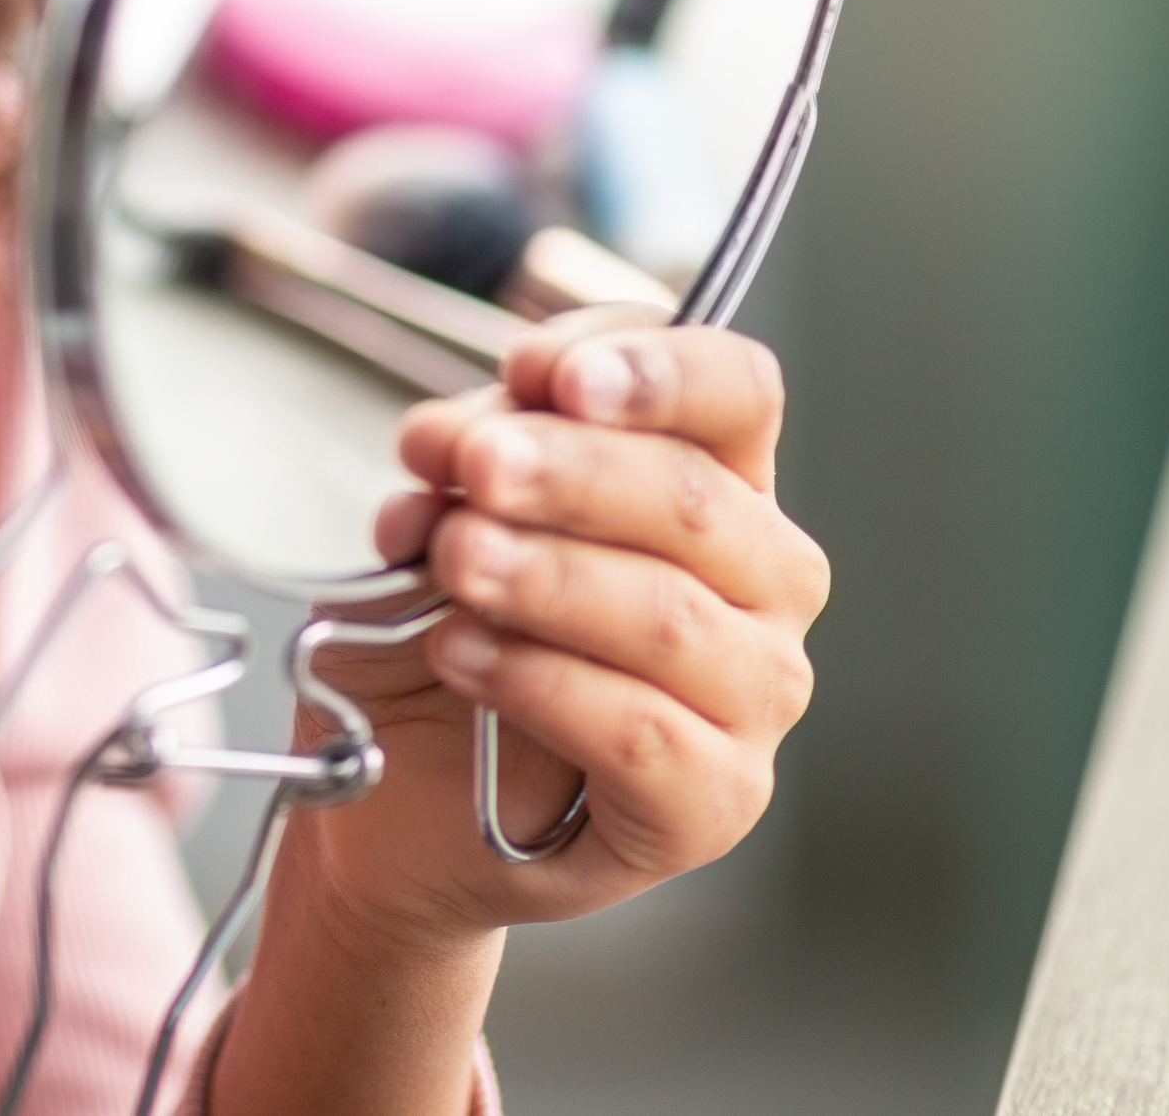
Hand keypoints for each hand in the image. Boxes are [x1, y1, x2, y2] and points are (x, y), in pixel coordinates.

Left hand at [214, 319, 822, 1113]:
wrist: (406, 783)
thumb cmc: (451, 623)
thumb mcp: (448, 506)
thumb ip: (475, 452)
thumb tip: (462, 436)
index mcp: (716, 477)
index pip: (736, 391)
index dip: (654, 368)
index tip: (548, 371)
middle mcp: (762, 581)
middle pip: (695, 499)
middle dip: (570, 472)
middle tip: (474, 467)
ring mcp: (750, 695)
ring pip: (669, 617)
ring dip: (547, 576)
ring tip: (453, 560)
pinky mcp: (712, 799)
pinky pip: (642, 733)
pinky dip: (541, 683)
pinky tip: (463, 652)